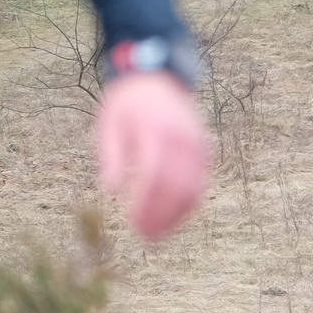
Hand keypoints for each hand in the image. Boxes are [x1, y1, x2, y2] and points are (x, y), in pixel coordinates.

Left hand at [95, 70, 211, 239]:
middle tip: (147, 237)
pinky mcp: (203, 146)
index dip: (146, 205)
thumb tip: (111, 190)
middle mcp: (182, 138)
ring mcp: (196, 143)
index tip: (134, 226)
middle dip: (164, 215)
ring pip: (195, 185)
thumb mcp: (109, 125)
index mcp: (157, 131)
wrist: (157, 75)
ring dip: (179, 213)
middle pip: (178, 186)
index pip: (155, 176)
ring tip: (161, 233)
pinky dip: (191, 200)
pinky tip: (176, 215)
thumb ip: (111, 156)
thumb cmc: (127, 103)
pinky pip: (202, 178)